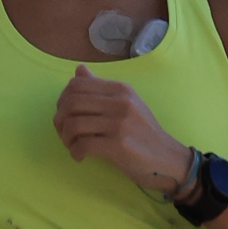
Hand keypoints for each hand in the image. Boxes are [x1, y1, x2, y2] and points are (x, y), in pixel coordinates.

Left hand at [51, 68, 192, 195]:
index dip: (62, 100)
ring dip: (66, 138)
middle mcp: (120, 102)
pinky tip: (79, 156)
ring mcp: (120, 123)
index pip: (76, 84)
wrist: (166, 158)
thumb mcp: (126, 103)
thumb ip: (101, 88)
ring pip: (74, 124)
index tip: (65, 115)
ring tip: (72, 145)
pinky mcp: (119, 145)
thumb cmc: (142, 132)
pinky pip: (84, 145)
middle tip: (64, 133)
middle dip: (60, 120)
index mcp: (120, 89)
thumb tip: (79, 70)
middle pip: (71, 102)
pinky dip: (75, 152)